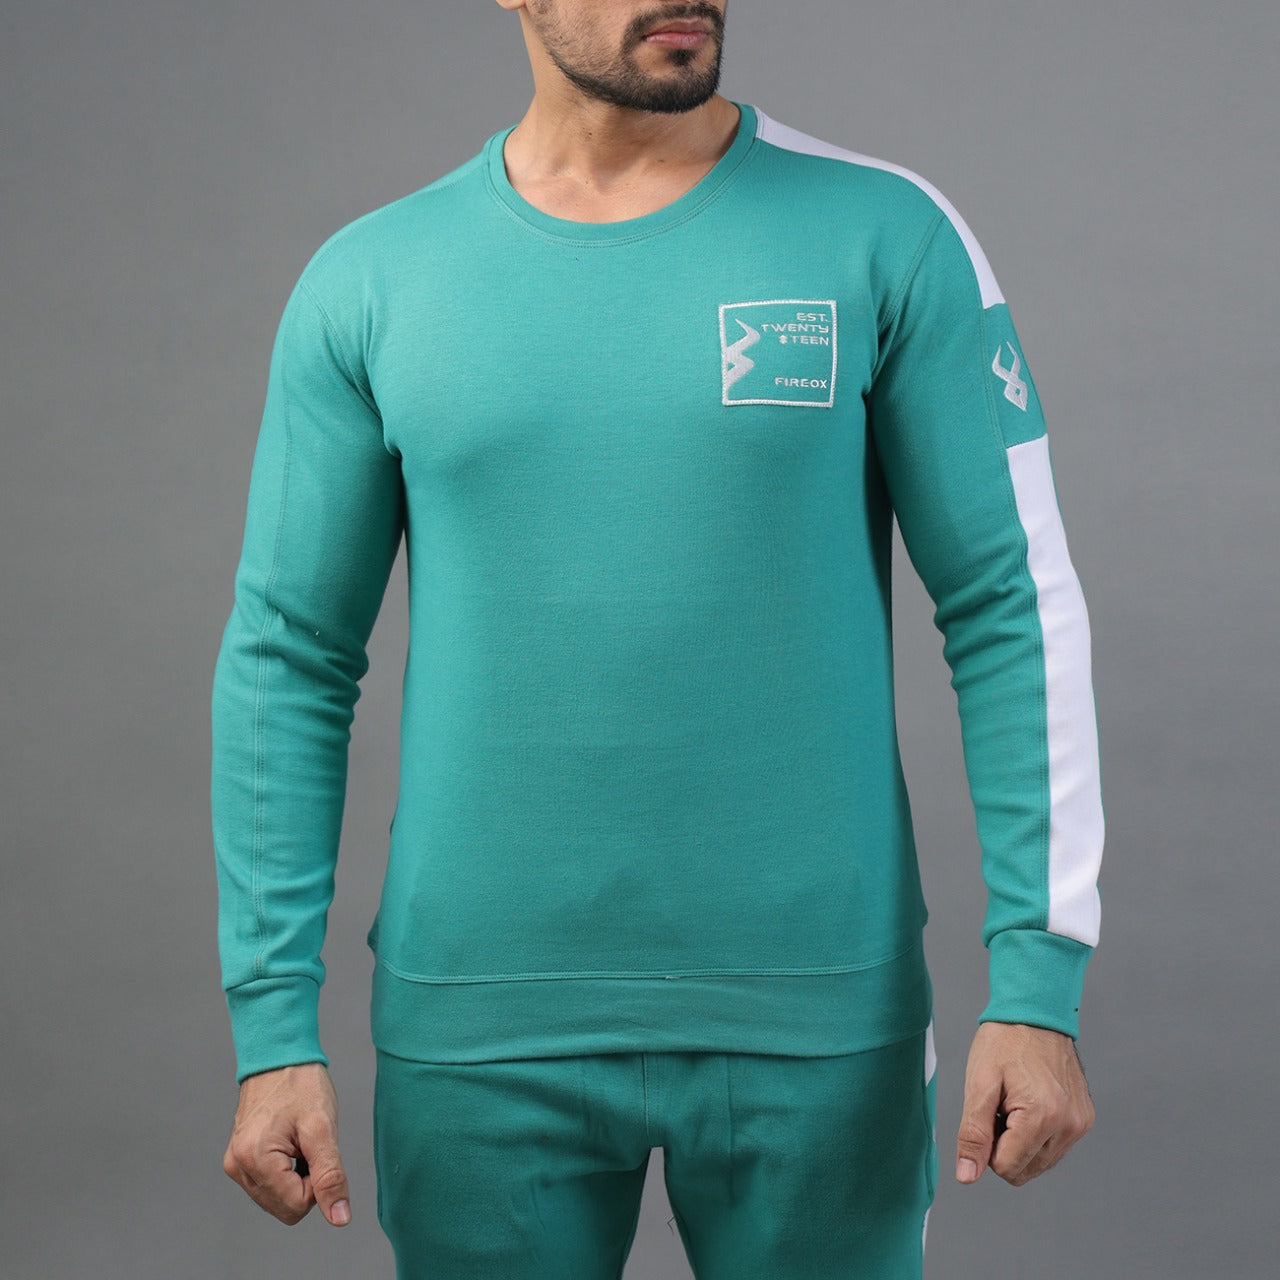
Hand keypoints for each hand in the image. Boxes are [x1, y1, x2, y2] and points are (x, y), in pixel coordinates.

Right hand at [222, 1061, 351, 1225]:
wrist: (279, 1054)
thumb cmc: (302, 1084)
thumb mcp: (323, 1128)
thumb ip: (330, 1176)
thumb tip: (339, 1217)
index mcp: (254, 1160)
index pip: (296, 1206)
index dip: (318, 1183)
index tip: (318, 1149)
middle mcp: (237, 1167)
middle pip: (285, 1208)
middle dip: (306, 1181)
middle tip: (309, 1144)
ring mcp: (235, 1164)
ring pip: (277, 1200)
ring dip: (296, 1176)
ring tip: (298, 1140)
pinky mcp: (239, 1160)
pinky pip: (269, 1186)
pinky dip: (286, 1171)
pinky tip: (289, 1143)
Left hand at [954, 1021, 1094, 1186]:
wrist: (1036, 1011)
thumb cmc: (1004, 1041)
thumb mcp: (979, 1084)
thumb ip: (973, 1134)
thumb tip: (967, 1176)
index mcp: (1043, 1117)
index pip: (1006, 1168)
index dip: (987, 1145)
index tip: (989, 1111)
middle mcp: (1069, 1126)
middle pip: (1024, 1170)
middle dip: (1005, 1145)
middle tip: (1000, 1104)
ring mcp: (1081, 1123)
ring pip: (1040, 1163)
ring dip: (1021, 1140)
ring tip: (1015, 1100)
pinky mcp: (1085, 1119)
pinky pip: (1054, 1148)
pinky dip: (1037, 1133)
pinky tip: (1030, 1101)